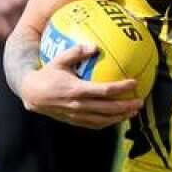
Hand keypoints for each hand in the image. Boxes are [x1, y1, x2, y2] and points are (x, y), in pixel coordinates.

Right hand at [19, 44, 142, 127]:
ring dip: (119, 117)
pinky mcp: (73, 120)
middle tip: (140, 101)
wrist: (31, 93)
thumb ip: (77, 52)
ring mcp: (76, 115)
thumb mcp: (60, 59)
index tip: (134, 83)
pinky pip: (93, 125)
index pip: (104, 91)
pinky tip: (117, 118)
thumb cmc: (47, 73)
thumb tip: (95, 46)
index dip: (121, 88)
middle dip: (126, 106)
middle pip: (107, 109)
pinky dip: (107, 123)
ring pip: (102, 120)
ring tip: (133, 112)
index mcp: (76, 89)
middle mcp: (78, 105)